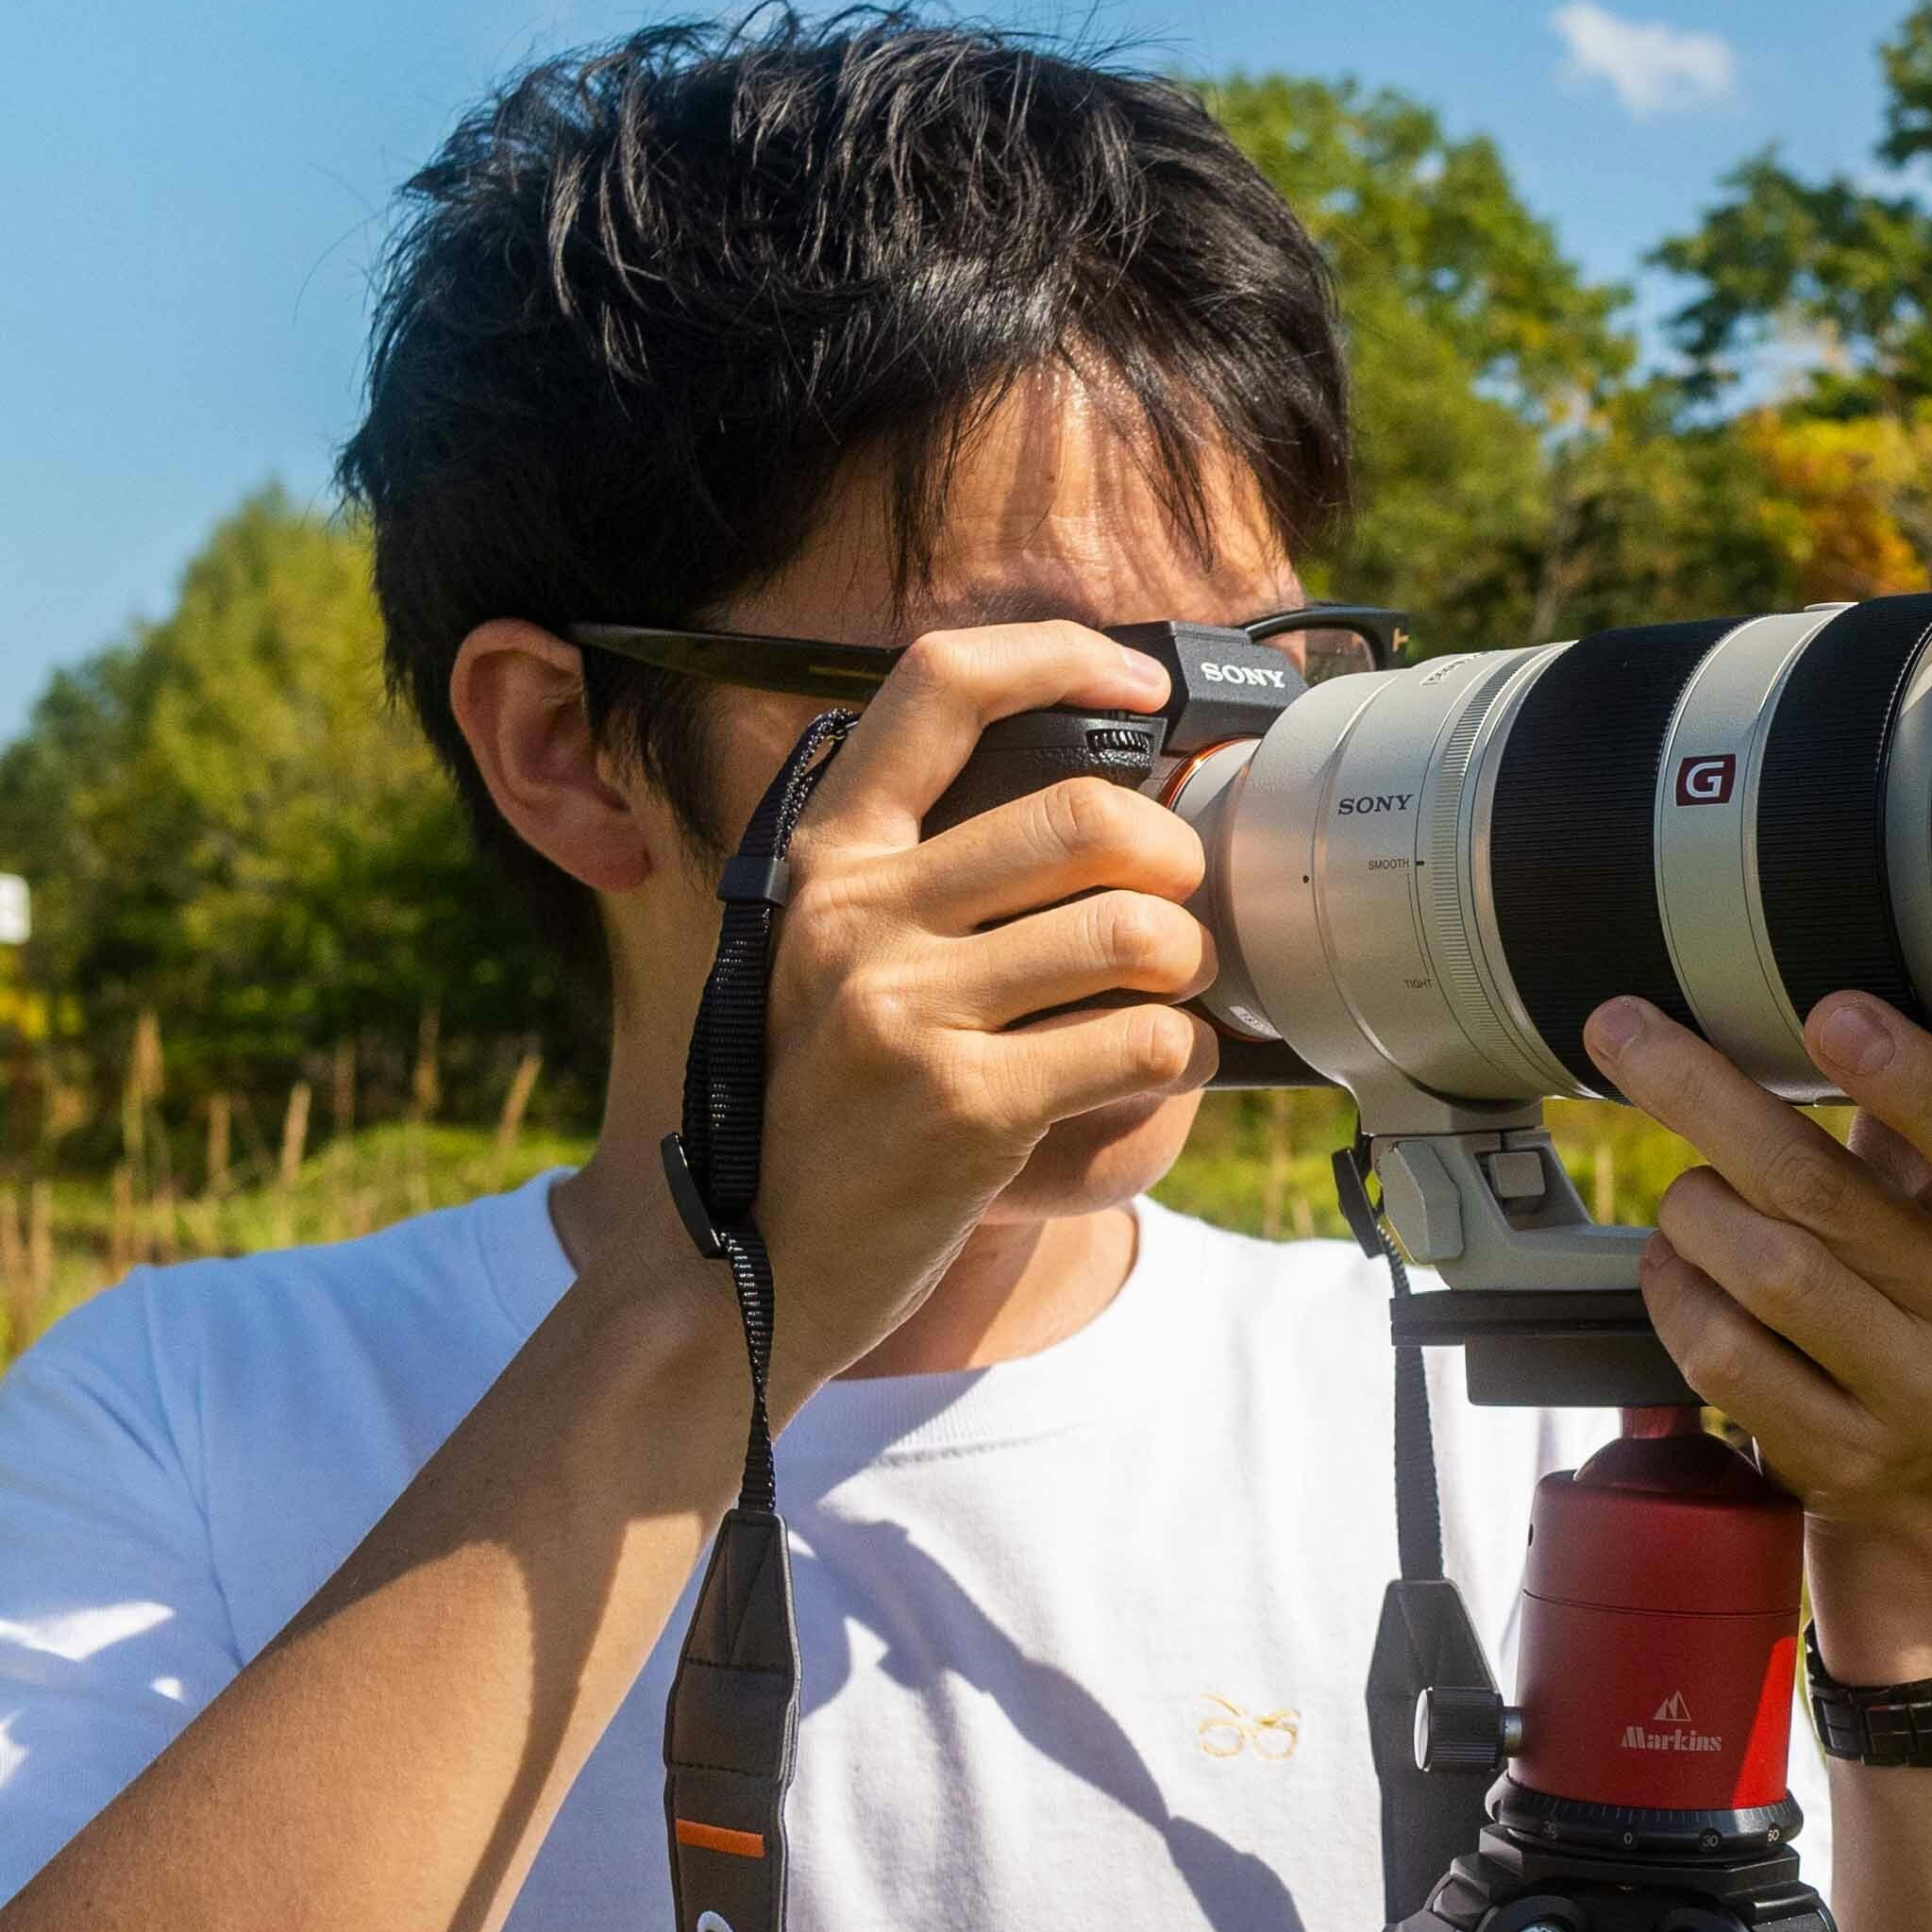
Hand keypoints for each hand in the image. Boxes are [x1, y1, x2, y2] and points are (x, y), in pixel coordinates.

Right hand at [741, 624, 1222, 1383]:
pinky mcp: (963, 1108)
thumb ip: (922, 877)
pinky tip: (1155, 1072)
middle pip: (1085, 816)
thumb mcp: (828, 961)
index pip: (938, 686)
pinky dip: (1183, 1056)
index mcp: (826, 859)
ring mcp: (904, 1011)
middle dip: (1173, 858)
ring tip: (1172, 999)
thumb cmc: (820, 1110)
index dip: (1059, 656)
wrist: (741, 1275)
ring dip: (1190, 967)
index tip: (1143, 686)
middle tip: (1180, 909)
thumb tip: (1097, 803)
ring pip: (1134, 931)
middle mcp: (855, 917)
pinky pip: (1143, 1043)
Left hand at [1579, 992, 1931, 1680]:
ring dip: (1689, 1210)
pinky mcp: (1839, 1456)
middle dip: (1703, 1096)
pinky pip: (1720, 1353)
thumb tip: (1805, 979)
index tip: (1830, 1011)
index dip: (1912, 1078)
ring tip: (1686, 1194)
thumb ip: (1917, 1120)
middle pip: (1823, 1194)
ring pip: (1762, 1272)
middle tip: (1625, 1031)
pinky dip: (1674, 1292)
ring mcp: (1916, 1397)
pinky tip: (1679, 1269)